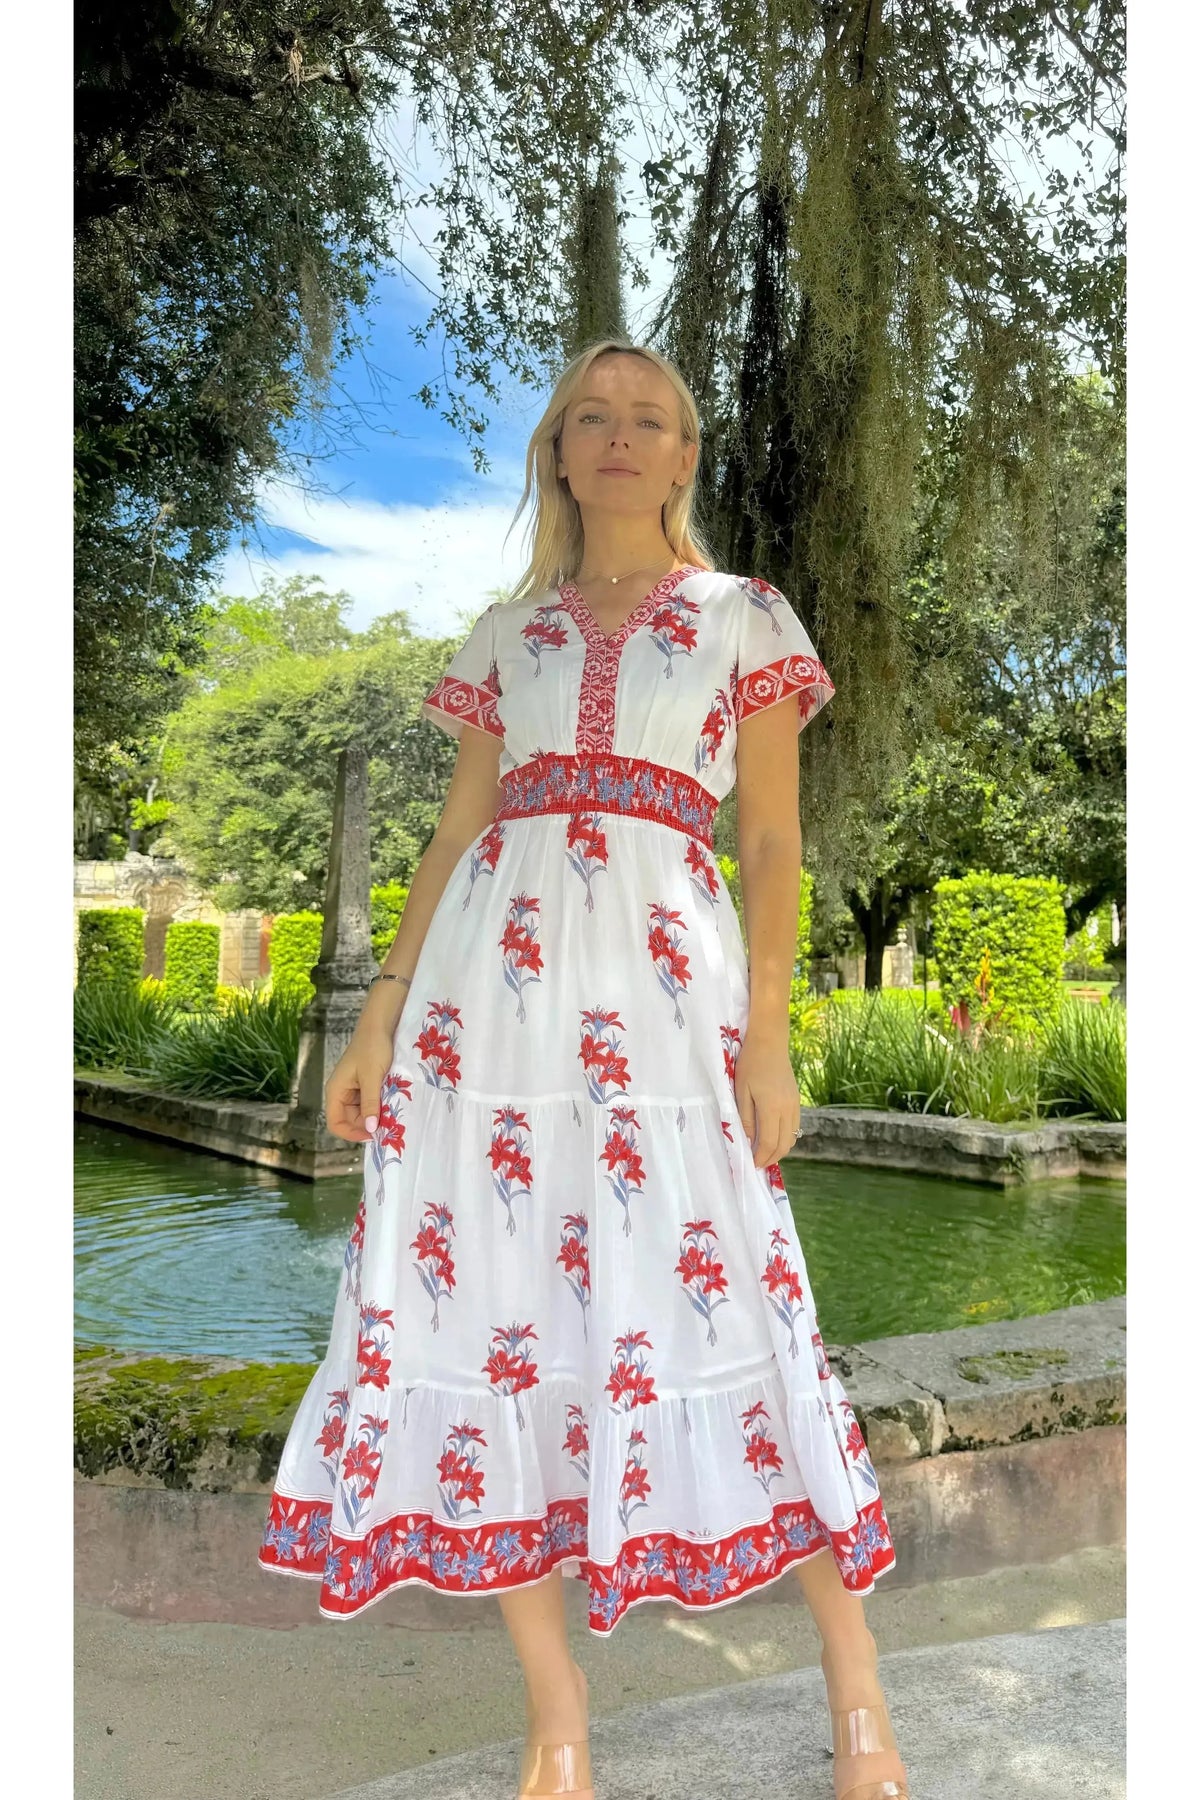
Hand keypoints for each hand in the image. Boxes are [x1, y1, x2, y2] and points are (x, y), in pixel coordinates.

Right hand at [324, 1025, 394, 1142]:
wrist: (379, 1026)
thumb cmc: (372, 1048)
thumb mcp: (372, 1078)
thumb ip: (370, 1103)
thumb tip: (370, 1128)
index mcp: (336, 1091)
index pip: (336, 1123)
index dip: (351, 1133)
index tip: (372, 1135)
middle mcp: (341, 1092)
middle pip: (349, 1120)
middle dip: (365, 1125)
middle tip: (387, 1127)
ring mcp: (352, 1089)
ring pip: (360, 1112)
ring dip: (373, 1116)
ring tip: (390, 1117)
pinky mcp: (363, 1084)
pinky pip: (367, 1103)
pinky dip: (377, 1106)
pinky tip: (389, 1106)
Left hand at [734, 1030, 801, 1168]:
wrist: (770, 1042)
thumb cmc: (750, 1064)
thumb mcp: (741, 1091)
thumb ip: (746, 1118)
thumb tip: (749, 1142)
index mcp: (772, 1108)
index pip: (769, 1144)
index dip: (760, 1158)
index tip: (750, 1165)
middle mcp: (788, 1110)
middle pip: (783, 1145)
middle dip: (770, 1159)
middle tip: (757, 1164)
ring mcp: (795, 1105)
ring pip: (792, 1138)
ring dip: (779, 1150)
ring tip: (764, 1153)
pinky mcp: (797, 1100)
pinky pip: (795, 1127)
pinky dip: (785, 1138)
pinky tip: (773, 1137)